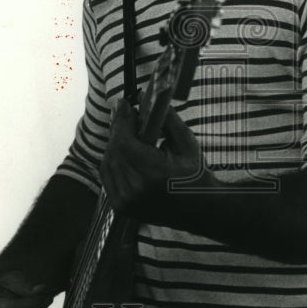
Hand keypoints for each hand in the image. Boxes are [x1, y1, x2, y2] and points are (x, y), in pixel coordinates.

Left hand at [100, 100, 215, 219]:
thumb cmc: (195, 175)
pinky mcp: (122, 207)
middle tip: (126, 113)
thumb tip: (145, 97)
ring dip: (115, 144)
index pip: (124, 142)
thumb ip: (166, 119)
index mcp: (153, 175)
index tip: (124, 104)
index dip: (121, 121)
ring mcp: (126, 202)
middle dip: (118, 129)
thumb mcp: (186, 143)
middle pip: (114, 151)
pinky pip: (108, 177)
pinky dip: (114, 161)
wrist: (199, 209)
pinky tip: (125, 151)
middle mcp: (136, 191)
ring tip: (128, 132)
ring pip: (108, 163)